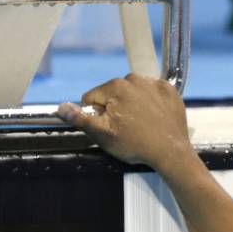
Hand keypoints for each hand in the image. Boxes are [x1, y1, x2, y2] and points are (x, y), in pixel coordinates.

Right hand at [56, 74, 190, 170]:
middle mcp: (134, 79)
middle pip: (113, 93)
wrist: (171, 152)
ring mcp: (153, 83)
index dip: (97, 114)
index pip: (92, 98)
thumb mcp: (103, 135)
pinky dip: (151, 103)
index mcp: (115, 87)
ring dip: (133, 104)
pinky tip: (154, 117)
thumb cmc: (137, 145)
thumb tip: (62, 108)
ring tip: (141, 124)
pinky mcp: (168, 89)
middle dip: (115, 108)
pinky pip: (152, 92)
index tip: (110, 126)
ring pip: (132, 92)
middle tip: (127, 127)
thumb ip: (81, 119)